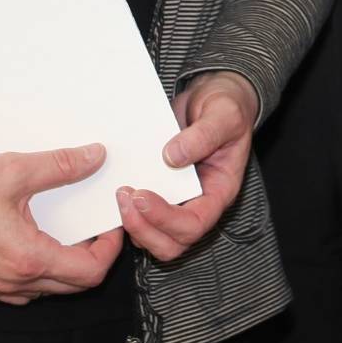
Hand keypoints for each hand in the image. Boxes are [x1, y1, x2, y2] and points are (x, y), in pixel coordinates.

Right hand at [0, 145, 122, 302]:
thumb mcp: (12, 169)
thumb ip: (59, 165)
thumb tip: (94, 157)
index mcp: (25, 258)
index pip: (89, 272)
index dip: (111, 249)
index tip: (113, 225)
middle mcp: (11, 280)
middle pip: (73, 286)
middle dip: (94, 258)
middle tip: (98, 228)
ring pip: (48, 289)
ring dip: (68, 267)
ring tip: (71, 233)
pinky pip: (23, 288)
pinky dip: (41, 271)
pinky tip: (38, 241)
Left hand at [118, 72, 259, 261]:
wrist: (213, 98)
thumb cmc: (226, 108)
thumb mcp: (223, 115)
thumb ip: (203, 135)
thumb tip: (171, 157)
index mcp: (219, 192)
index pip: (194, 224)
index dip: (166, 218)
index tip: (142, 195)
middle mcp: (198, 204)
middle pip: (172, 243)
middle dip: (144, 228)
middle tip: (124, 198)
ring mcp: (177, 201)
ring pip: (154, 238)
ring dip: (133, 225)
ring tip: (118, 193)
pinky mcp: (159, 193)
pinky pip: (141, 218)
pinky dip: (126, 213)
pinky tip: (115, 189)